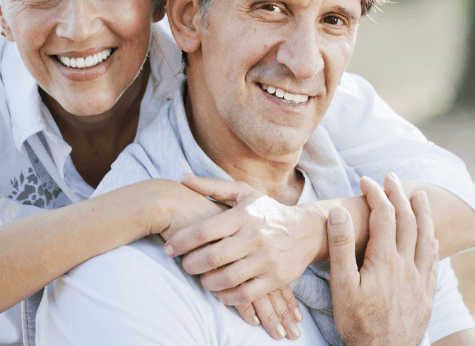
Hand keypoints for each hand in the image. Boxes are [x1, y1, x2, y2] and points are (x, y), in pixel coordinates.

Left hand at [163, 175, 309, 339]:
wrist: (306, 230)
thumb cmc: (266, 210)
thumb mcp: (242, 192)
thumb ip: (212, 186)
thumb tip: (182, 177)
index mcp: (243, 215)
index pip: (206, 229)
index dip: (182, 240)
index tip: (168, 247)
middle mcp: (255, 236)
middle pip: (214, 256)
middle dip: (191, 264)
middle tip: (183, 265)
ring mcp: (267, 259)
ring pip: (228, 278)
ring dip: (207, 281)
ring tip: (200, 277)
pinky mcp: (276, 278)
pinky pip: (246, 294)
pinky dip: (228, 297)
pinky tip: (218, 291)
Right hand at [327, 173, 438, 345]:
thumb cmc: (357, 322)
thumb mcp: (342, 285)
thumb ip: (341, 247)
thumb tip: (339, 212)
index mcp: (385, 260)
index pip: (384, 216)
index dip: (376, 194)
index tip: (365, 180)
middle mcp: (406, 265)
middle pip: (408, 221)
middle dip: (399, 195)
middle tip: (390, 177)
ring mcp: (419, 280)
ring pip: (426, 237)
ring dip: (422, 213)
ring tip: (419, 195)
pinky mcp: (425, 293)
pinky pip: (433, 259)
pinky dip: (431, 240)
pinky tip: (430, 236)